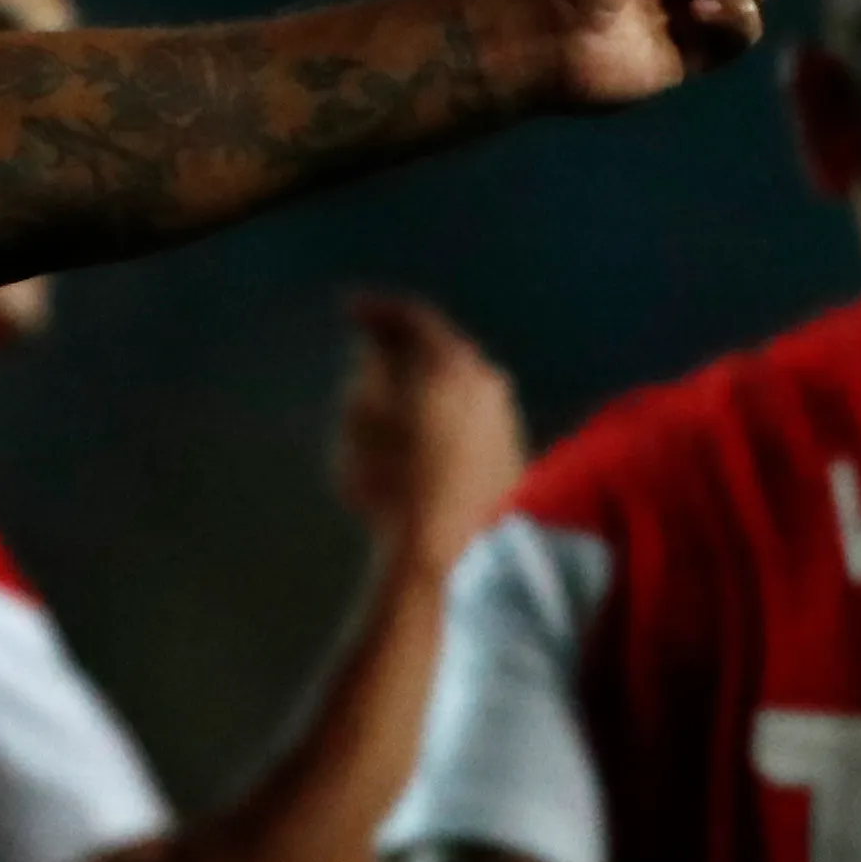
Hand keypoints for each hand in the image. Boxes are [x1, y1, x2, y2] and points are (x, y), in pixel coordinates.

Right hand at [331, 295, 524, 574]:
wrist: (448, 552)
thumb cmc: (393, 482)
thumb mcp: (362, 418)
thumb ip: (372, 370)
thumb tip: (380, 350)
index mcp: (451, 364)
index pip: (413, 317)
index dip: (377, 309)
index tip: (350, 308)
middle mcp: (488, 382)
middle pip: (442, 348)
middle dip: (405, 345)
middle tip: (371, 345)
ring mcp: (505, 420)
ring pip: (460, 384)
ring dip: (426, 380)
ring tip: (393, 391)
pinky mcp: (510, 455)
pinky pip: (471, 417)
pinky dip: (444, 412)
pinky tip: (422, 432)